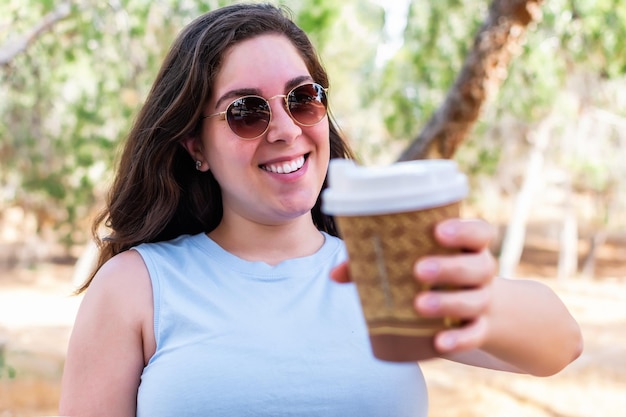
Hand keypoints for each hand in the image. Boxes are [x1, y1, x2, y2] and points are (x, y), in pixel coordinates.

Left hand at [331, 218, 497, 353]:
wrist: (473, 310)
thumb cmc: (431, 275)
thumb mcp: (410, 263)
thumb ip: (374, 262)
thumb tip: (335, 274)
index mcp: (468, 247)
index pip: (480, 232)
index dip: (465, 230)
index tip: (438, 231)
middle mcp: (481, 271)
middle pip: (479, 266)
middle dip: (449, 267)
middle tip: (418, 270)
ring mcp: (483, 300)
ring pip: (476, 300)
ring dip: (448, 303)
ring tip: (419, 305)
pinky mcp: (481, 328)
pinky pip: (475, 334)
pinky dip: (459, 339)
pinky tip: (439, 343)